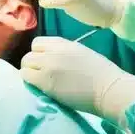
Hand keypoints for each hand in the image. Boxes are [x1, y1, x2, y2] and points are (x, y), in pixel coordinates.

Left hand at [20, 36, 134, 126]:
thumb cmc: (102, 73)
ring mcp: (47, 66)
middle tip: (42, 76)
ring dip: (30, 74)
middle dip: (32, 65)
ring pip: (25, 67)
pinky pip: (27, 79)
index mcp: (62, 43)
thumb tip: (51, 60)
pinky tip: (41, 90)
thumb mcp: (81, 53)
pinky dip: (30, 84)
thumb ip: (63, 53)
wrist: (109, 89)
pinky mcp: (45, 83)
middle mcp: (52, 52)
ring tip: (41, 84)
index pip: (37, 43)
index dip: (39, 54)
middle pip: (29, 55)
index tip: (45, 63)